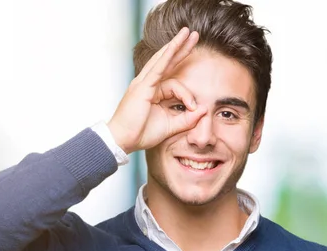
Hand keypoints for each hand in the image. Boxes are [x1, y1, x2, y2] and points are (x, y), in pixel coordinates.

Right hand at [108, 27, 206, 153]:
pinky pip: (157, 68)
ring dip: (176, 45)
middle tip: (193, 35)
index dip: (187, 94)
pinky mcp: (142, 87)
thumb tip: (203, 109)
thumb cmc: (141, 133)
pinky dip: (166, 56)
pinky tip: (175, 46)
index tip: (193, 108)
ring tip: (188, 33)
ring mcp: (143, 83)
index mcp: (153, 92)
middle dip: (181, 48)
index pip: (174, 83)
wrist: (122, 140)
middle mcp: (147, 83)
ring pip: (163, 60)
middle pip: (167, 62)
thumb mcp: (171, 126)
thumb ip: (187, 119)